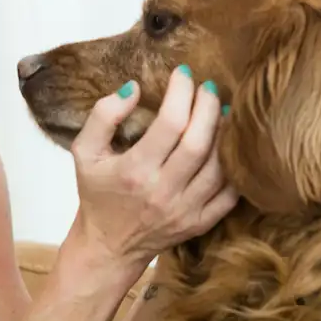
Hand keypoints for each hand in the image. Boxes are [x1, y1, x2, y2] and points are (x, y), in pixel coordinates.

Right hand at [69, 65, 238, 270]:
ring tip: (224, 110)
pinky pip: (230, 195)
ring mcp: (186, 211)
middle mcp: (163, 191)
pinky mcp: (200, 224)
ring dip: (226, 133)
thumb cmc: (97, 193)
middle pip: (199, 142)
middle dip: (209, 107)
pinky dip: (237, 167)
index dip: (181, 92)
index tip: (184, 73)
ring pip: (219, 167)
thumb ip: (103, 116)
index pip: (170, 123)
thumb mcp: (84, 152)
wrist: (108, 247)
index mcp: (134, 171)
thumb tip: (134, 88)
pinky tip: (231, 145)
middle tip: (210, 88)